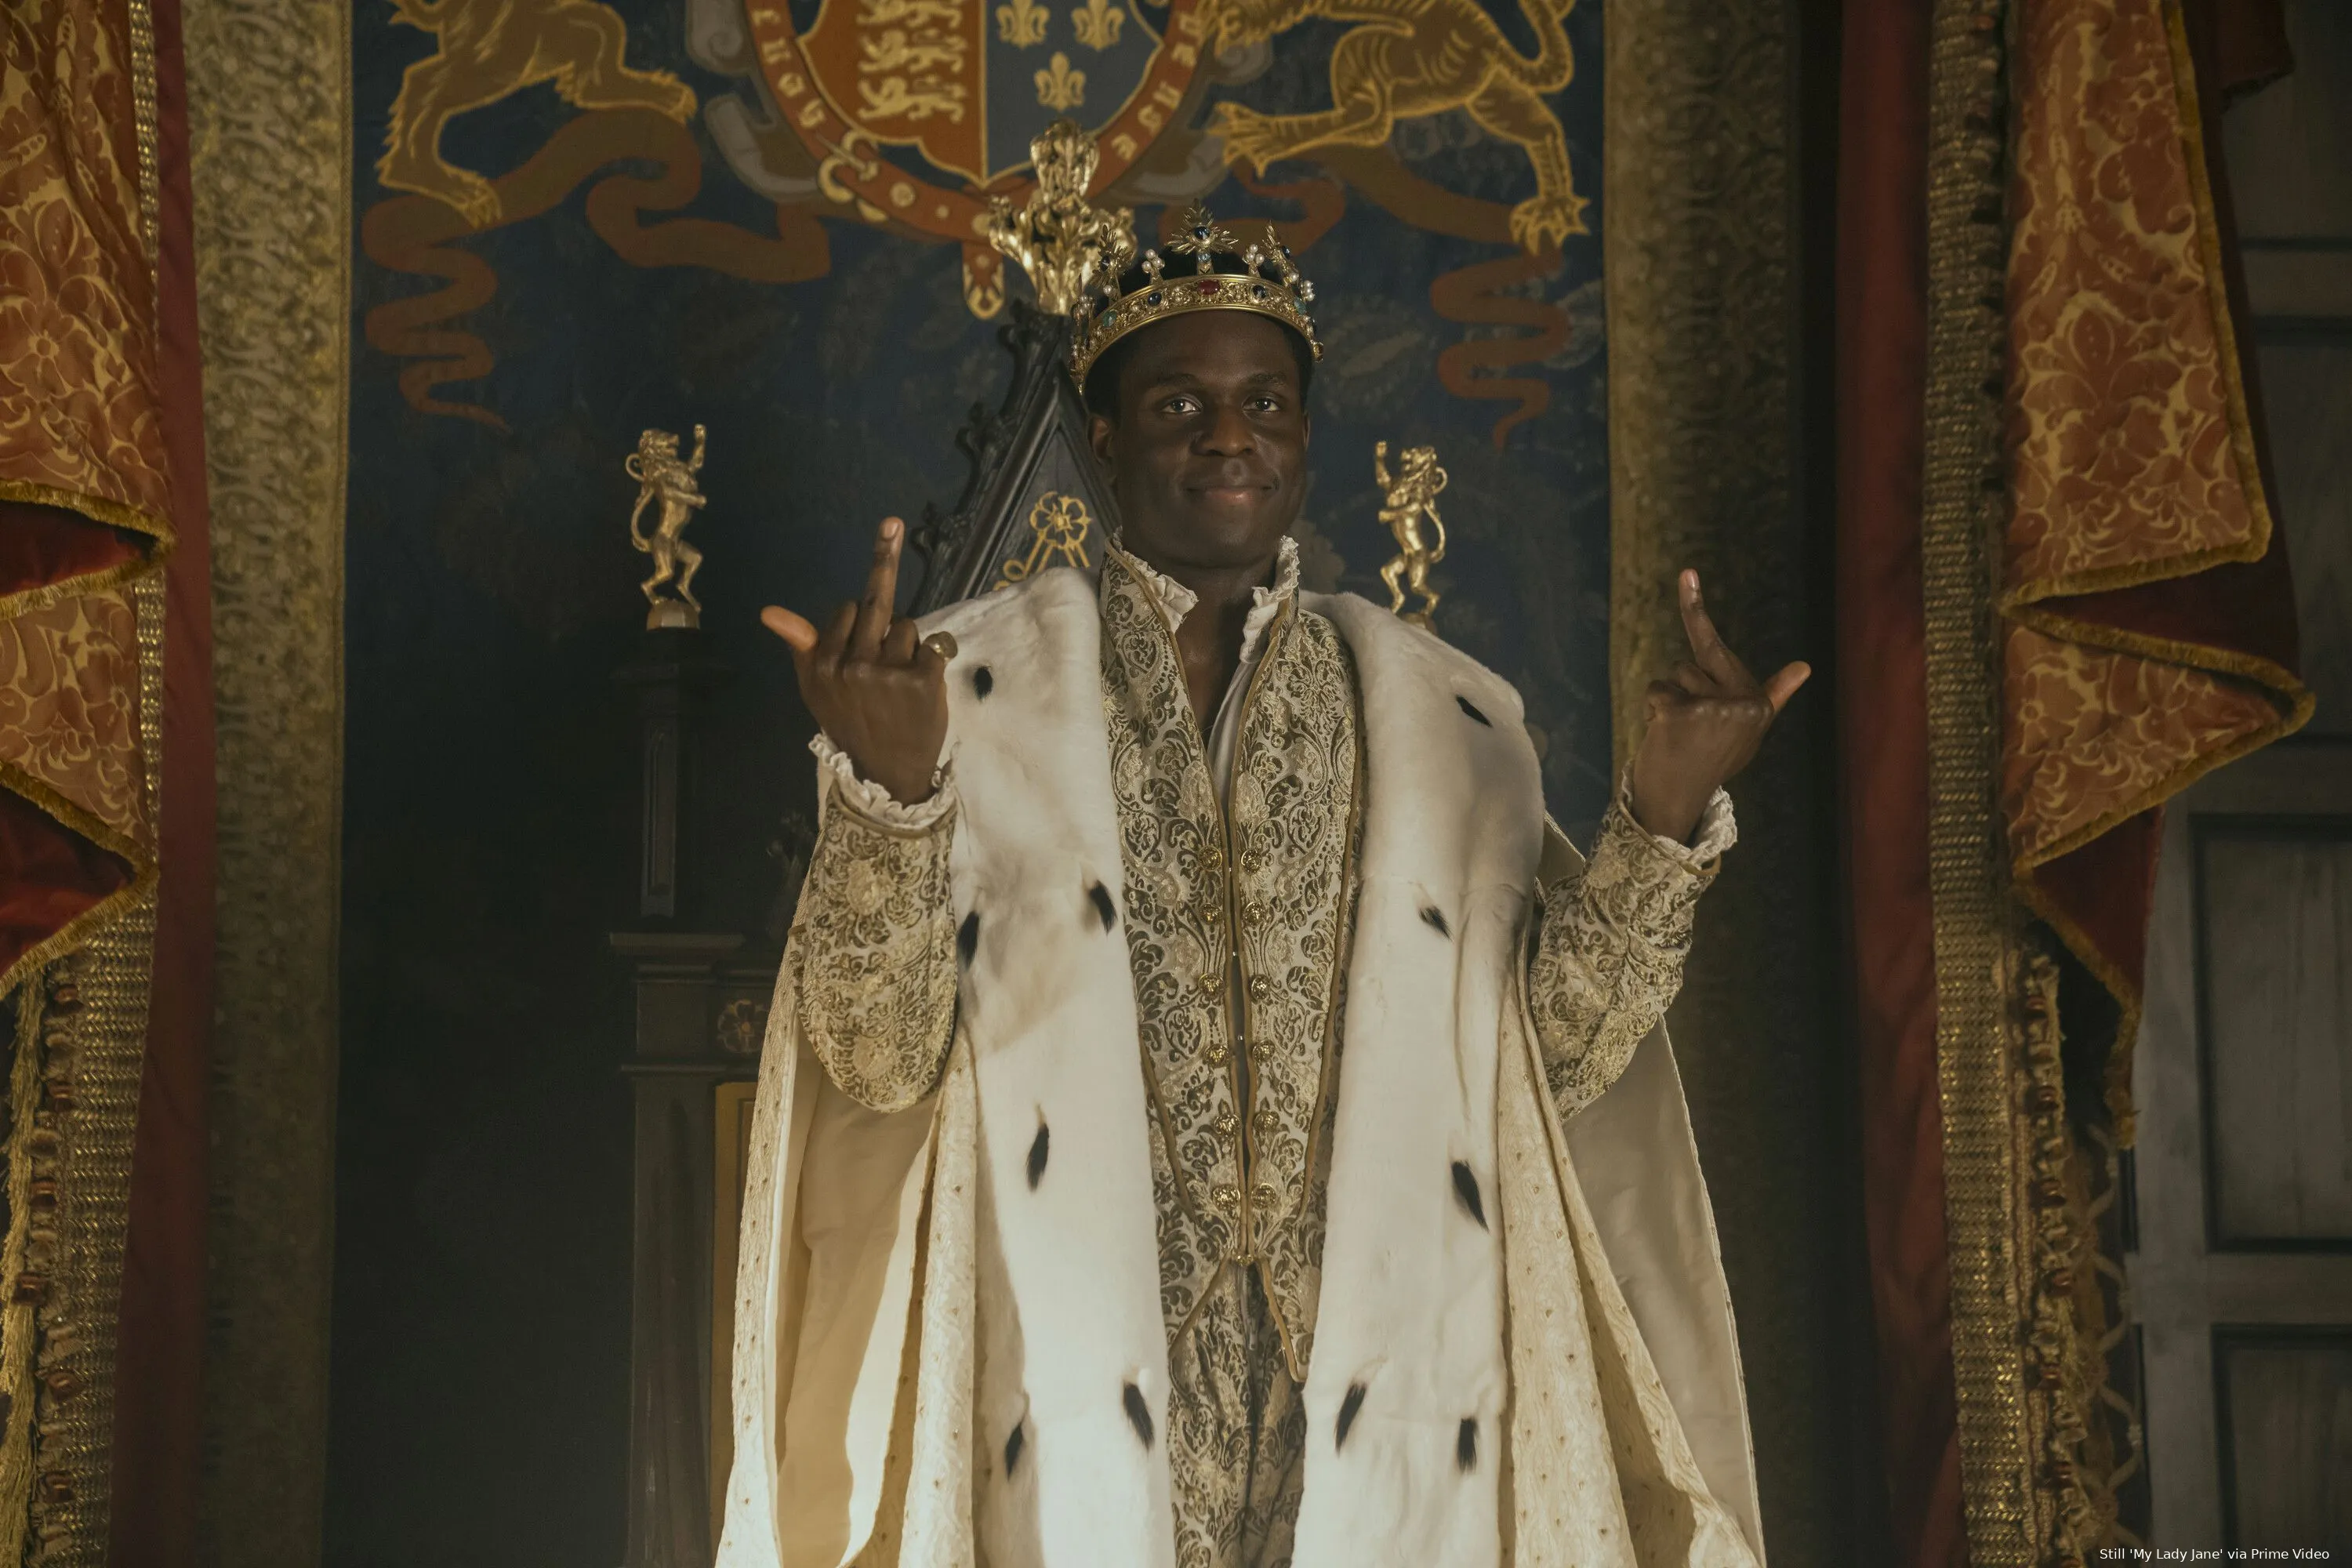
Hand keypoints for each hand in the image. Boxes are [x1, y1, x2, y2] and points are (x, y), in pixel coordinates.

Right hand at [762, 516, 950, 804]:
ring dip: (907, 643)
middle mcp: (853, 664)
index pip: (844, 611)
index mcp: (823, 664)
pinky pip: (932, 646)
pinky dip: (929, 660)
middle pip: (875, 602)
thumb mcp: (816, 690)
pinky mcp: (923, 680)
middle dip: (883, 566)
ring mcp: (889, 672)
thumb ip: (801, 646)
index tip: (859, 629)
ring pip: (907, 625)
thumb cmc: (851, 725)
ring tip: (900, 677)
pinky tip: (920, 687)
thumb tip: (769, 611)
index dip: (854, 621)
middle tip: (889, 522)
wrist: (888, 773)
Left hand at [1627, 570, 1809, 843]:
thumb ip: (1771, 695)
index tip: (1685, 572)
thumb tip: (1804, 666)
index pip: (1716, 647)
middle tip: (1689, 726)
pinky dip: (1654, 712)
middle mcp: (1739, 704)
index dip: (1693, 607)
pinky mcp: (1682, 715)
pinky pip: (1657, 693)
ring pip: (1672, 678)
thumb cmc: (1713, 759)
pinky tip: (1666, 738)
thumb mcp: (1747, 729)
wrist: (1678, 801)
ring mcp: (1710, 708)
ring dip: (1669, 703)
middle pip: (1689, 664)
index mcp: (1756, 704)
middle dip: (1684, 688)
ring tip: (1681, 736)